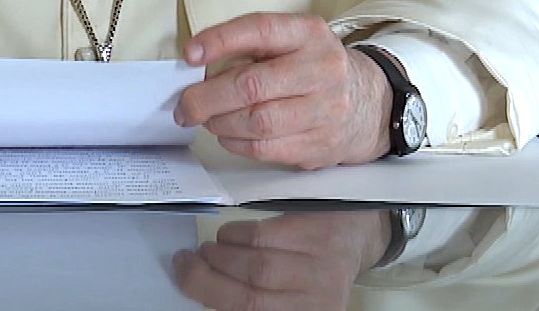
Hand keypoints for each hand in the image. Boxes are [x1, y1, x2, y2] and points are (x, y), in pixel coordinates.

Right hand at [171, 210, 392, 310]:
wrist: (354, 236)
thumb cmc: (312, 273)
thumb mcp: (289, 297)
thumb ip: (257, 298)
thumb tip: (205, 288)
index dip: (212, 301)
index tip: (184, 283)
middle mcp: (315, 304)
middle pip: (248, 299)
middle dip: (205, 280)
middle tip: (184, 264)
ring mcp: (319, 269)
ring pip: (255, 266)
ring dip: (218, 257)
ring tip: (206, 251)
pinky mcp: (316, 235)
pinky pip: (263, 235)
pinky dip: (234, 235)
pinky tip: (228, 236)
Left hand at [175, 13, 390, 169]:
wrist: (370, 103)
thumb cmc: (315, 68)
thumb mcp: (292, 42)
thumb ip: (250, 49)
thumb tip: (199, 70)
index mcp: (309, 34)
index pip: (260, 29)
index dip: (220, 41)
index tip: (190, 54)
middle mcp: (322, 69)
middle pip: (251, 85)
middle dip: (207, 98)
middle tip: (184, 105)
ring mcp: (325, 110)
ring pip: (256, 122)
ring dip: (219, 123)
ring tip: (207, 119)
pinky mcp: (320, 145)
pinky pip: (265, 149)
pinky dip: (236, 143)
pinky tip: (228, 134)